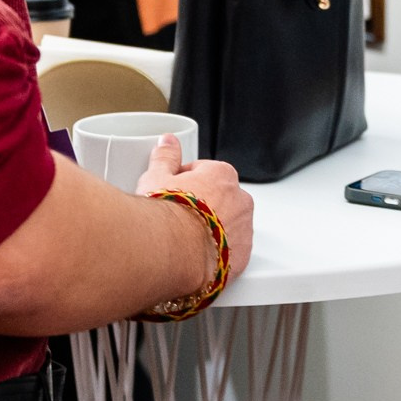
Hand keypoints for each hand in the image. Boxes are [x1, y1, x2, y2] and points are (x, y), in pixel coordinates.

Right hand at [139, 141, 254, 289]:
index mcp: (222, 175)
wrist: (171, 254)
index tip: (172, 193)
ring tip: (185, 240)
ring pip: (228, 225)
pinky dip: (217, 253)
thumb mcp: (156, 177)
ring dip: (212, 230)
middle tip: (177, 218)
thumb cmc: (165, 215)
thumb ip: (165, 157)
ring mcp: (244, 229)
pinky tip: (197, 256)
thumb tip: (168, 143)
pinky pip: (231, 251)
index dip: (185, 182)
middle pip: (219, 199)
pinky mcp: (242, 257)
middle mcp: (240, 200)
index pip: (205, 172)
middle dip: (201, 206)